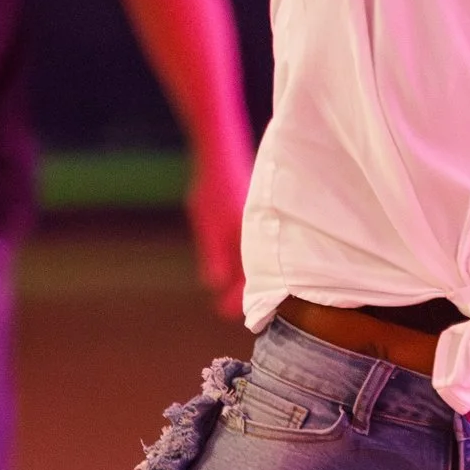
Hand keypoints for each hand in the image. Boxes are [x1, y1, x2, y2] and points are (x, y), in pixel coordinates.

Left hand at [186, 154, 247, 320]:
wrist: (221, 156)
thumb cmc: (214, 190)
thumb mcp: (208, 225)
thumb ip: (213, 255)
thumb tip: (216, 285)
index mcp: (252, 241)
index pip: (250, 281)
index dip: (238, 300)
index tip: (225, 314)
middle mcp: (261, 237)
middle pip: (257, 274)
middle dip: (242, 295)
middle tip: (225, 313)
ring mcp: (260, 229)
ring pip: (257, 262)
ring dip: (245, 279)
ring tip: (229, 295)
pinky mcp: (257, 221)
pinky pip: (255, 249)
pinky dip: (247, 262)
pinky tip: (237, 266)